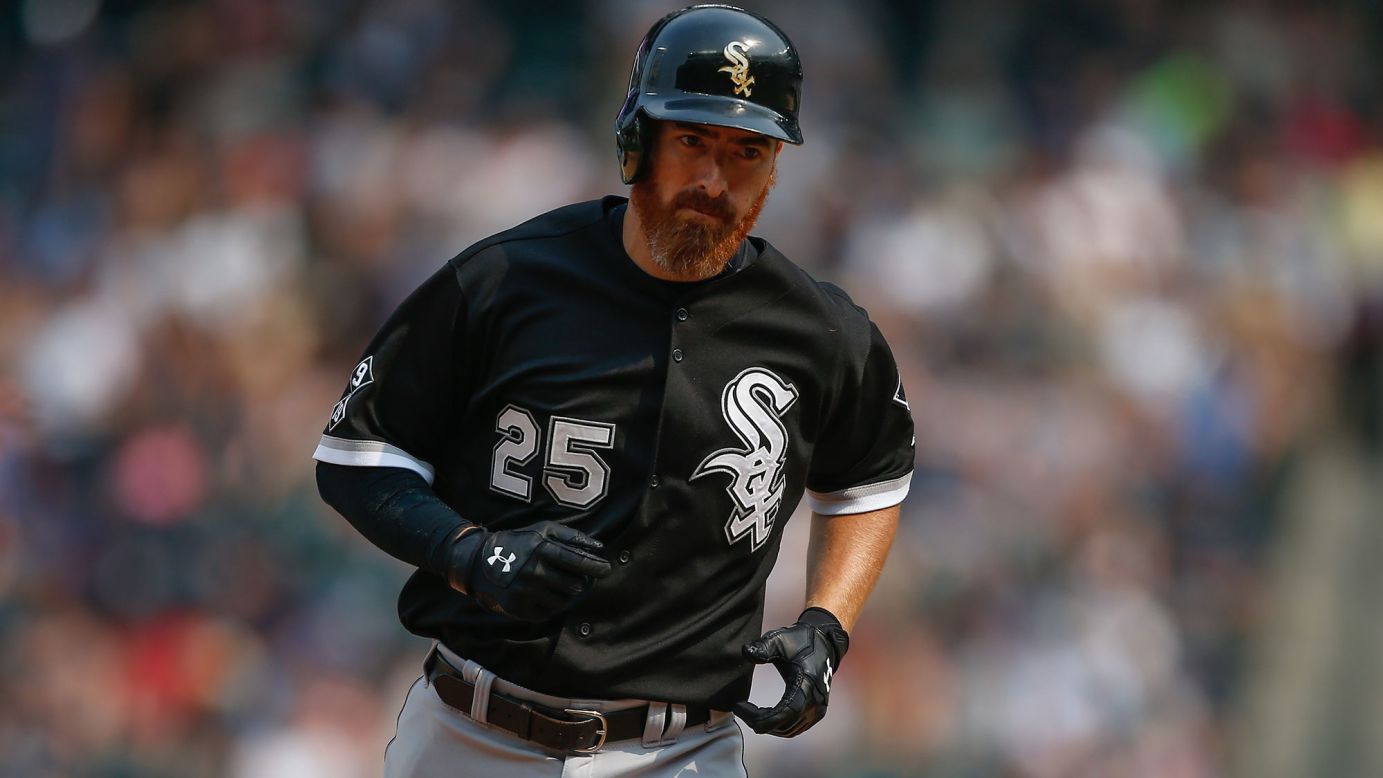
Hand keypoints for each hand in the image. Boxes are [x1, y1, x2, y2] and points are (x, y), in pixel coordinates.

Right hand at [446, 521, 611, 620]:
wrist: (480, 562)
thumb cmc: (519, 542)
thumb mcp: (542, 530)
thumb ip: (571, 537)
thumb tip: (599, 547)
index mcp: (541, 549)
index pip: (577, 561)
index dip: (596, 567)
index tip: (606, 569)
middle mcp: (534, 571)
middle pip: (575, 586)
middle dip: (580, 582)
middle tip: (577, 578)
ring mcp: (526, 592)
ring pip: (564, 602)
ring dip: (566, 595)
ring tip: (557, 584)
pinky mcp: (519, 608)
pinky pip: (548, 613)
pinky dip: (551, 605)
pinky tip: (543, 594)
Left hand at [732, 607, 848, 736]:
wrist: (824, 642)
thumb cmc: (801, 640)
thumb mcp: (779, 639)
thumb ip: (762, 646)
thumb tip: (746, 653)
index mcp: (807, 685)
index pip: (784, 712)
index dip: (760, 716)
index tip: (739, 707)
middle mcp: (815, 702)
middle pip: (783, 725)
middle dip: (759, 720)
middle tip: (741, 708)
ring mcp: (818, 709)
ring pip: (788, 730)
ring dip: (768, 725)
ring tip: (751, 712)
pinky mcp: (817, 712)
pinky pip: (796, 727)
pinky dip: (779, 725)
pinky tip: (767, 715)